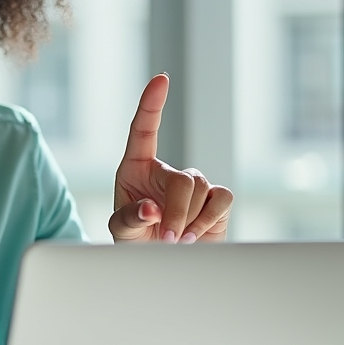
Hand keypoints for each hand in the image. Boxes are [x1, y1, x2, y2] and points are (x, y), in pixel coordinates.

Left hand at [108, 74, 232, 243]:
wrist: (159, 264)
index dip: (152, 104)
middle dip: (178, 212)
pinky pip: (222, 199)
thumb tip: (151, 208)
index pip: (143, 130)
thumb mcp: (121, 232)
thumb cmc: (134, 241)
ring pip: (203, 190)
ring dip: (190, 221)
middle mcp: (165, 171)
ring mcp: (193, 183)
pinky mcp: (216, 199)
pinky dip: (209, 220)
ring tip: (176, 239)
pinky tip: (195, 235)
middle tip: (168, 238)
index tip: (161, 80)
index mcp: (135, 167)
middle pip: (183, 180)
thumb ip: (130, 219)